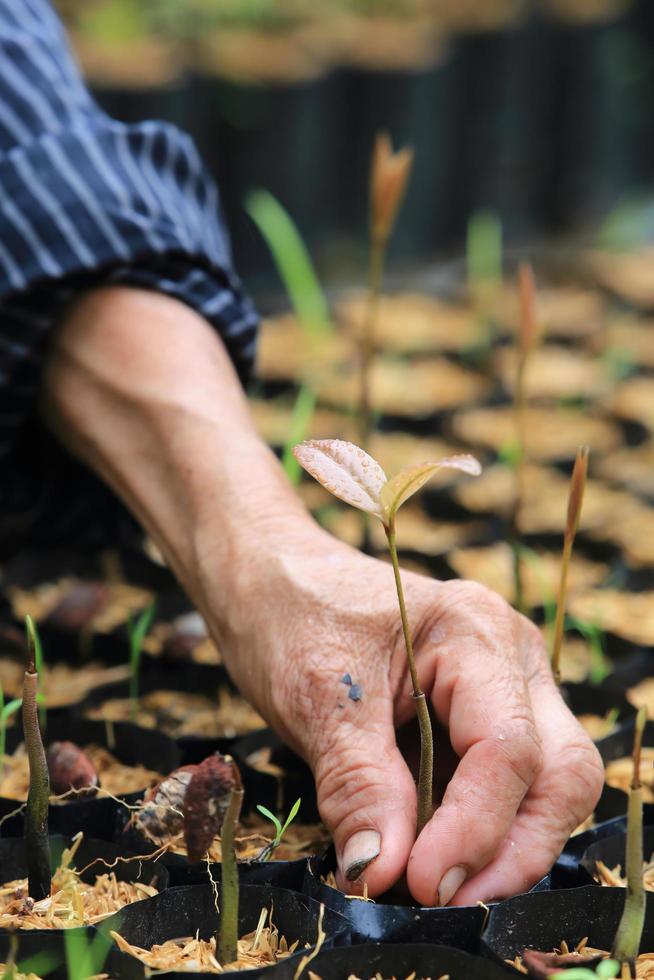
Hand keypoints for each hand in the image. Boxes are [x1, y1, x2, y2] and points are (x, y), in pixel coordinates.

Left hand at [215, 528, 603, 906]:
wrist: (272, 580)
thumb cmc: (292, 614)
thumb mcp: (316, 698)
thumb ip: (358, 785)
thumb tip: (382, 874)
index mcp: (474, 630)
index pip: (507, 746)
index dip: (474, 828)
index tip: (422, 884)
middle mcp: (508, 657)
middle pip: (559, 769)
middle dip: (516, 847)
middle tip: (450, 901)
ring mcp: (503, 687)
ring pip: (544, 784)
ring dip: (501, 846)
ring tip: (437, 888)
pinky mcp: (480, 717)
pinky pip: (504, 784)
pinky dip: (477, 830)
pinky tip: (433, 857)